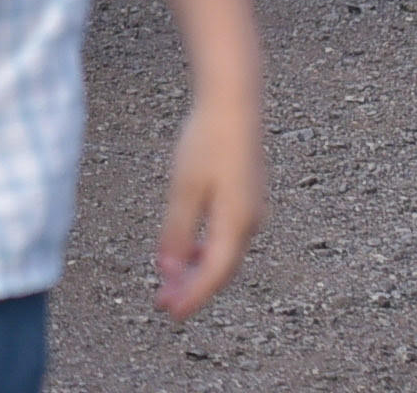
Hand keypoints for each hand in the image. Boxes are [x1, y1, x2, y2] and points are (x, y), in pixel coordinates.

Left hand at [154, 90, 266, 317]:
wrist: (235, 104)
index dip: (192, 296)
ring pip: (225, 252)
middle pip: (222, 268)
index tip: (169, 312)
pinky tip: (189, 249)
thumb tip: (168, 271)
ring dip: (200, 270)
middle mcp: (250, 222)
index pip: (214, 274)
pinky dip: (207, 249)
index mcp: (237, 224)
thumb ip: (177, 232)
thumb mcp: (185, 189)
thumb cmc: (208, 143)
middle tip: (164, 303)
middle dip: (193, 287)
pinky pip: (227, 235)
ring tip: (171, 281)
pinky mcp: (247, 197)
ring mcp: (252, 209)